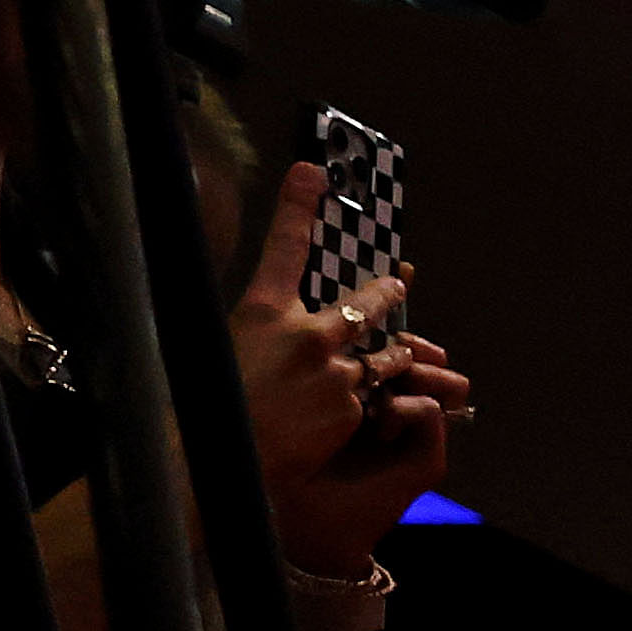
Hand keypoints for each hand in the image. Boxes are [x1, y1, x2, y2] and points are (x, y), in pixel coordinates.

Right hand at [235, 164, 472, 570]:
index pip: (283, 246)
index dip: (298, 206)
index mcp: (260, 312)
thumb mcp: (223, 351)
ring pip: (382, 352)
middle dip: (386, 290)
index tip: (312, 171)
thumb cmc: (211, 406)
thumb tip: (267, 325)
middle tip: (402, 278)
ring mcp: (334, 369)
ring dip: (399, 349)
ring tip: (420, 347)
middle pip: (361, 301)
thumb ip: (257, 332)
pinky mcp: (352, 404)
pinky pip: (378, 396)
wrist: (227, 458)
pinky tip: (388, 411)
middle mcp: (304, 333)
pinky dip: (383, 400)